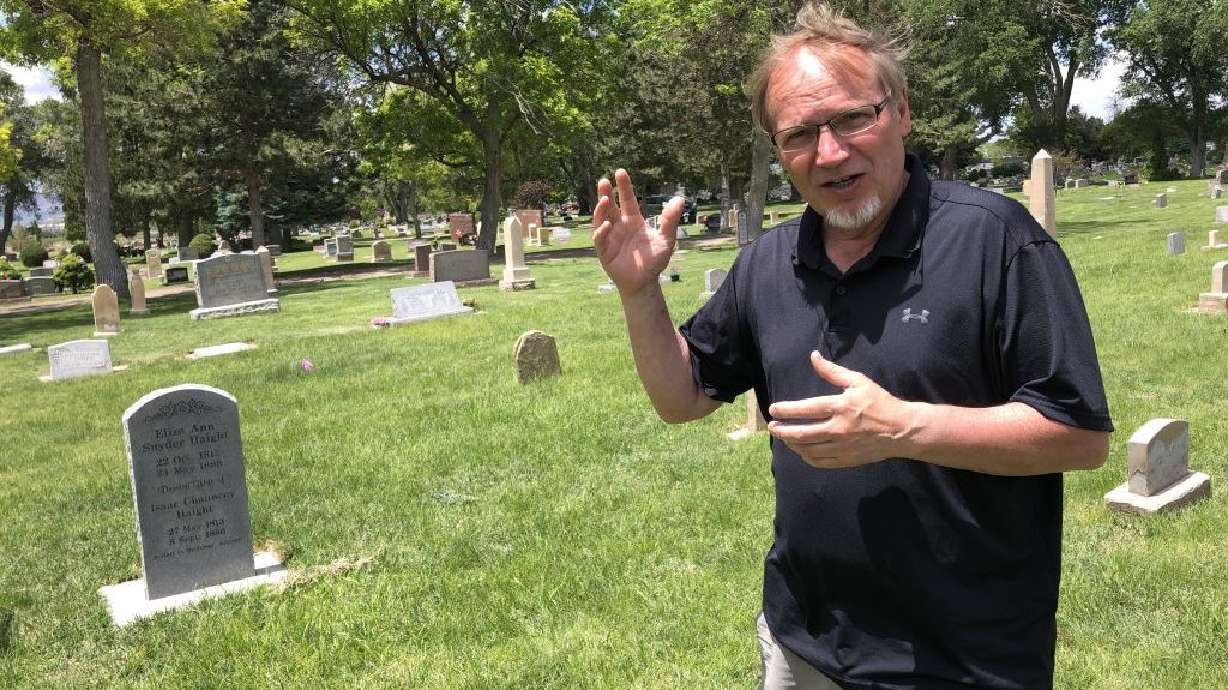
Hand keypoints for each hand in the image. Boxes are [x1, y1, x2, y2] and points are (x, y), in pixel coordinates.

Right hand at [592, 169, 684, 295]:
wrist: (645, 283)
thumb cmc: (655, 261)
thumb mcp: (666, 240)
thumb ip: (670, 220)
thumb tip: (680, 199)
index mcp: (633, 221)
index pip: (627, 200)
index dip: (623, 186)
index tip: (620, 172)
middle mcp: (619, 226)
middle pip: (610, 206)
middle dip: (605, 193)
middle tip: (603, 181)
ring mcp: (610, 238)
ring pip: (601, 219)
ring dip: (600, 209)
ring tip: (604, 199)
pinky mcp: (604, 251)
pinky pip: (599, 239)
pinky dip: (601, 231)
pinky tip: (606, 225)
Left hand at [768, 351, 916, 468]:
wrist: (901, 430)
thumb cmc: (879, 402)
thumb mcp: (858, 381)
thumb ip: (832, 371)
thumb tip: (813, 356)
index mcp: (841, 407)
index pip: (807, 409)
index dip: (787, 410)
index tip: (773, 410)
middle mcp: (840, 429)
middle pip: (803, 433)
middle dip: (783, 431)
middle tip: (772, 427)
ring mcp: (843, 447)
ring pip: (809, 450)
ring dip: (792, 444)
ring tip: (784, 437)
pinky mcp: (847, 459)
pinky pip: (820, 462)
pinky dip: (806, 457)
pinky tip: (801, 450)